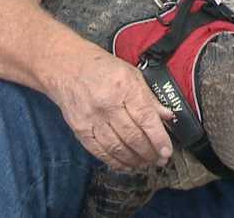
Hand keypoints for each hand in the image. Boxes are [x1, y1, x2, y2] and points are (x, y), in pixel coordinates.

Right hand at [44, 48, 175, 171]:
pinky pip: (100, 152)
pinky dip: (115, 162)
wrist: (66, 68)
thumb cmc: (101, 68)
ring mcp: (92, 118)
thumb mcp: (131, 74)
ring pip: (118, 148)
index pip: (146, 118)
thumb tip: (167, 115)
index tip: (166, 151)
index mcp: (124, 86)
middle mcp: (108, 104)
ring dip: (134, 160)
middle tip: (159, 159)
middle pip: (133, 136)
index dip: (158, 138)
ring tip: (145, 163)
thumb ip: (149, 97)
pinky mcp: (80, 129)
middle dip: (149, 152)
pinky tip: (126, 164)